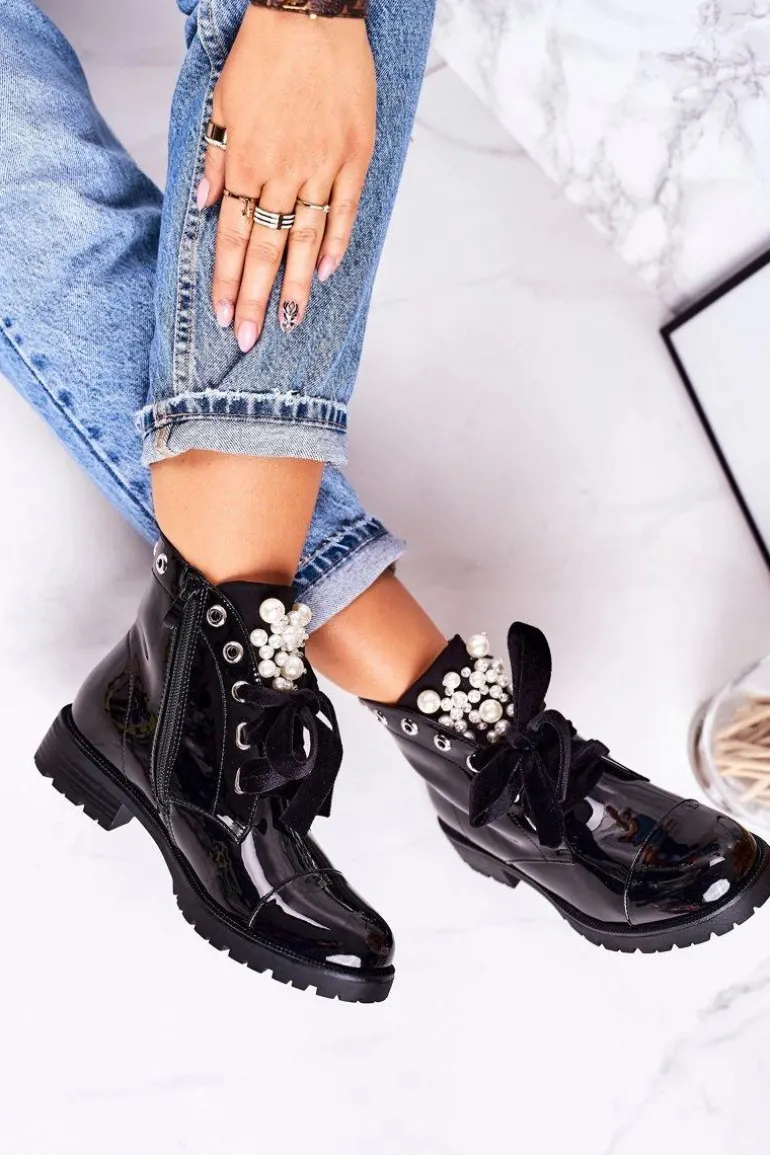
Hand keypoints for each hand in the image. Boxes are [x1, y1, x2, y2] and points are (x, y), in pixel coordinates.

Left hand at [198, 7, 376, 351]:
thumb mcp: (222, 101)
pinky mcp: (354, 156)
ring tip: (286, 323)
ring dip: (293, 285)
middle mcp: (282, 172)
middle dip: (255, 298)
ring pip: (304, 239)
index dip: (227, 279)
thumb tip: (203, 206)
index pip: (232, 235)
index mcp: (246, 160)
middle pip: (265, 248)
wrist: (312, 12)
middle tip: (249, 339)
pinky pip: (343, 210)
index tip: (223, 315)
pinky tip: (323, 274)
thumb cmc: (264, 53)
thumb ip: (215, 158)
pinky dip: (334, 244)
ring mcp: (321, 167)